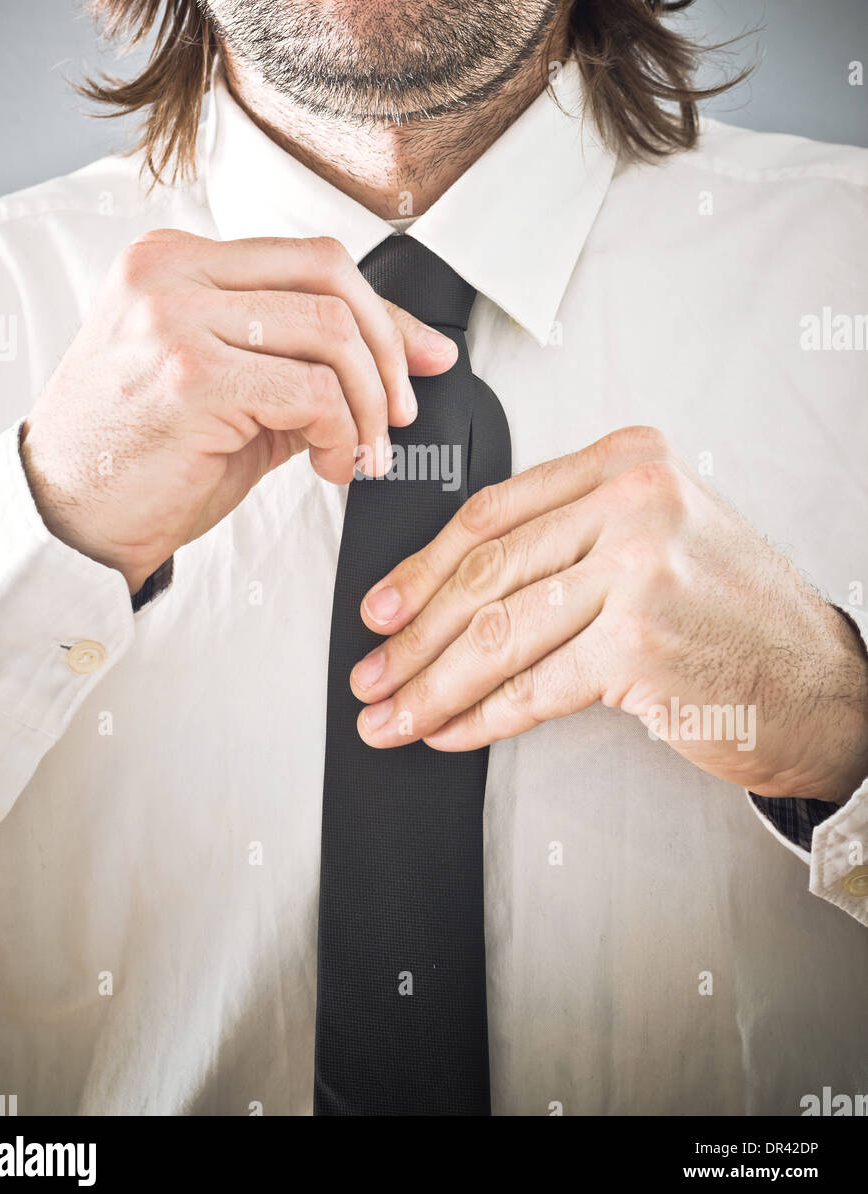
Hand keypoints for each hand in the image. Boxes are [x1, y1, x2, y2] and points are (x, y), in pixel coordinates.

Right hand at [21, 229, 456, 592]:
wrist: (68, 520)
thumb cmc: (141, 457)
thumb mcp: (225, 386)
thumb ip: (299, 356)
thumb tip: (409, 354)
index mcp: (174, 260)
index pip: (311, 259)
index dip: (384, 312)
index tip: (422, 359)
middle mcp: (170, 274)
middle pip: (331, 278)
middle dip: (388, 351)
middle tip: (397, 413)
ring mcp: (175, 320)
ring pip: (332, 335)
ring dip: (368, 406)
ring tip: (360, 453)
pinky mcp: (192, 379)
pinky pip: (313, 393)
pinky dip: (343, 437)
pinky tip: (329, 466)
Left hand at [350, 426, 867, 803]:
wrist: (821, 684)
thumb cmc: (735, 615)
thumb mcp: (658, 538)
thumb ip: (569, 538)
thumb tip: (451, 588)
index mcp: (627, 462)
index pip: (494, 510)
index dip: (422, 566)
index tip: (383, 608)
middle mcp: (633, 502)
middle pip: (487, 571)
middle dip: (414, 634)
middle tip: (373, 671)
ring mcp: (638, 569)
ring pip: (499, 631)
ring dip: (432, 683)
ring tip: (394, 714)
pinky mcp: (640, 643)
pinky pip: (533, 686)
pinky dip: (481, 716)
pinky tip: (450, 731)